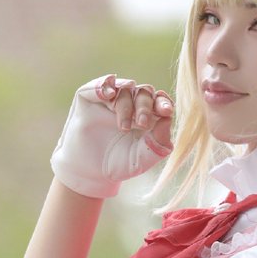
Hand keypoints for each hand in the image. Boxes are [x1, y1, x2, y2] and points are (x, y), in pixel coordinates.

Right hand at [51, 75, 173, 199]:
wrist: (90, 172)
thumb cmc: (119, 165)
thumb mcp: (142, 159)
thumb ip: (159, 143)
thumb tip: (167, 118)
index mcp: (147, 116)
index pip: (160, 101)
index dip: (163, 102)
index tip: (165, 111)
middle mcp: (130, 103)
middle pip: (144, 92)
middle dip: (145, 106)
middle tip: (142, 123)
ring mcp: (110, 99)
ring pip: (125, 88)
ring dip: (126, 105)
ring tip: (124, 126)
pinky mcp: (89, 98)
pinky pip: (98, 85)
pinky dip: (105, 86)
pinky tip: (109, 95)